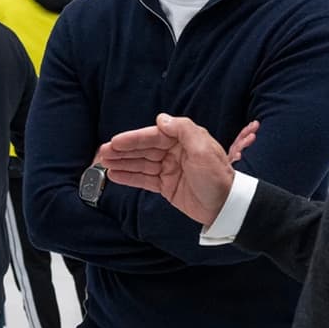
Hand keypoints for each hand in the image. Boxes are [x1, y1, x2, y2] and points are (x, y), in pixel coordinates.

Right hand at [97, 114, 252, 225]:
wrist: (226, 208)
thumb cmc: (218, 178)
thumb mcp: (204, 150)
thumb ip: (183, 130)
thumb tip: (161, 119)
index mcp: (183, 140)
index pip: (153, 136)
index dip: (133, 139)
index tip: (115, 142)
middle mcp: (174, 152)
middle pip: (143, 149)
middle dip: (122, 151)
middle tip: (102, 154)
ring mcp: (169, 169)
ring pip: (140, 164)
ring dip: (122, 163)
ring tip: (103, 164)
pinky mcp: (166, 186)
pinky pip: (144, 179)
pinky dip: (129, 177)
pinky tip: (115, 176)